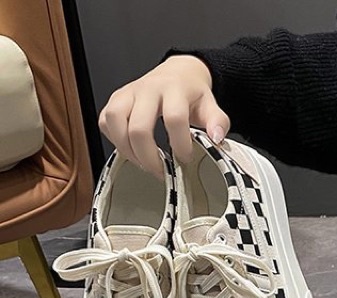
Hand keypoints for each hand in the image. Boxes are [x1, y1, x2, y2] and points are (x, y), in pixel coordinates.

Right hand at [99, 55, 229, 175]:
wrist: (178, 73)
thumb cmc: (192, 94)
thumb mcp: (211, 106)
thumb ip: (218, 122)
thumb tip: (217, 138)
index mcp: (174, 89)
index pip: (174, 119)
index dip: (180, 144)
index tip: (186, 159)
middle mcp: (147, 89)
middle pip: (139, 127)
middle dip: (149, 157)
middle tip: (162, 171)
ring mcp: (127, 93)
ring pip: (114, 122)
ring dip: (127, 150)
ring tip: (144, 163)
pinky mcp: (115, 100)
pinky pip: (104, 121)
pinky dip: (114, 140)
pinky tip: (131, 150)